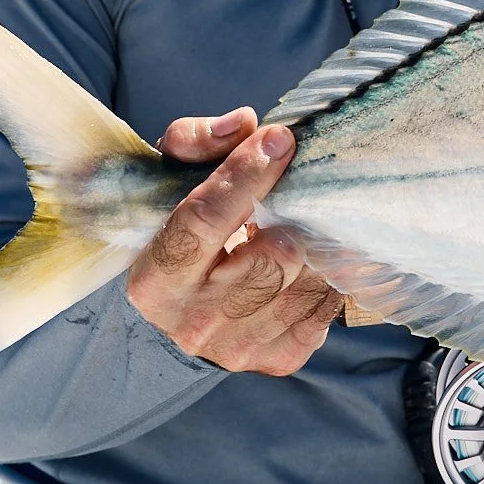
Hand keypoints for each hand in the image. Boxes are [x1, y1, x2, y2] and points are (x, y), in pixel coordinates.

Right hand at [124, 108, 341, 375]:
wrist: (184, 310)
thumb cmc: (181, 231)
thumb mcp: (172, 180)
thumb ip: (196, 142)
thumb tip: (243, 125)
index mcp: (155, 279)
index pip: (202, 222)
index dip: (245, 176)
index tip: (280, 139)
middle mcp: (193, 323)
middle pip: (269, 261)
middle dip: (293, 218)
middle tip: (302, 189)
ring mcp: (239, 349)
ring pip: (305, 285)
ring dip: (316, 245)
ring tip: (310, 220)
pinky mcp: (280, 359)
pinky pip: (326, 308)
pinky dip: (328, 274)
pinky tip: (315, 254)